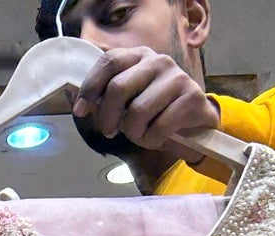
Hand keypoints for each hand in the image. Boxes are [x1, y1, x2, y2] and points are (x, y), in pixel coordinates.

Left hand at [73, 47, 220, 159]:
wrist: (194, 123)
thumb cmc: (156, 112)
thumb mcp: (130, 99)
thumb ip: (110, 96)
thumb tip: (84, 105)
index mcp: (139, 56)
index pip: (108, 62)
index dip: (90, 88)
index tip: (80, 111)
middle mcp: (158, 61)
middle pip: (118, 88)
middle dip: (107, 117)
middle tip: (109, 132)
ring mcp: (176, 77)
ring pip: (137, 112)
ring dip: (134, 133)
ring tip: (142, 134)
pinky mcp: (191, 97)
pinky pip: (158, 128)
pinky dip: (152, 140)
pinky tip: (158, 138)